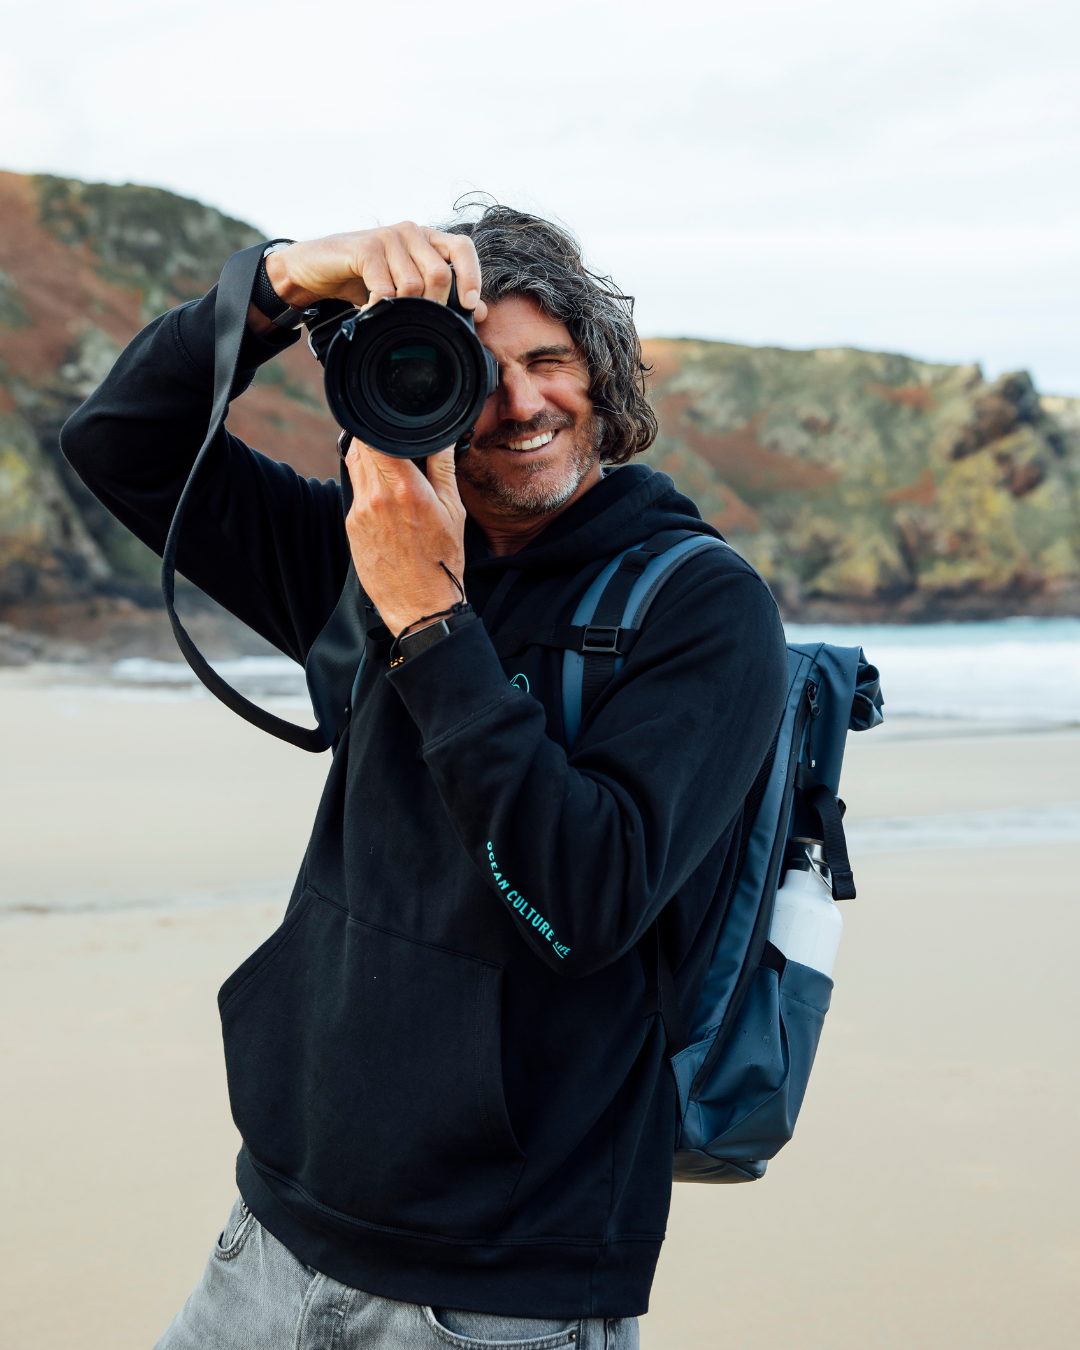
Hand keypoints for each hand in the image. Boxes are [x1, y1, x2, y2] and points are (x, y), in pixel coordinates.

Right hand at [263, 223, 486, 318]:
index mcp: (426, 238)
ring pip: (414, 283)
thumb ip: (441, 294)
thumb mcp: (405, 287)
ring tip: (390, 313)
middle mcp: (410, 231)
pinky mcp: (365, 247)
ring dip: (404, 308)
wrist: (316, 269)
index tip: (468, 305)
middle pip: (440, 272)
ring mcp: (387, 236)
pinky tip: (373, 309)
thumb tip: (479, 311)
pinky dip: (382, 306)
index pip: (463, 248)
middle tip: (417, 321)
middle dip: (433, 305)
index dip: (471, 276)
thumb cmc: (363, 278)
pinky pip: (387, 286)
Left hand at [343, 444, 466, 637]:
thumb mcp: (454, 509)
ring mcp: (359, 512)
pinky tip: (387, 502)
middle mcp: (376, 497)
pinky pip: (355, 493)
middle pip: (361, 446)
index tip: (393, 427)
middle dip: (376, 440)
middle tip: (395, 446)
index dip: (381, 427)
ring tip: (392, 472)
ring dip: (369, 459)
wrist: (419, 604)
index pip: (377, 438)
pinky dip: (368, 487)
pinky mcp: (350, 526)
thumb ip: (443, 466)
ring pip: (354, 466)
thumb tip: (440, 436)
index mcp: (406, 488)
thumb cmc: (441, 560)